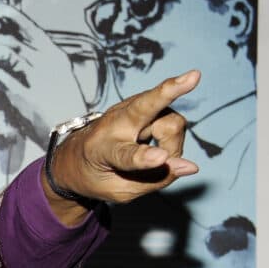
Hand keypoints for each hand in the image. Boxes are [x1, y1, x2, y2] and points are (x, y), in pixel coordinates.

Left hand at [0, 0, 84, 146]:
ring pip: (5, 53)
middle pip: (13, 40)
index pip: (31, 29)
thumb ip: (39, 62)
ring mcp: (36, 79)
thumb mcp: (59, 77)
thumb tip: (17, 50)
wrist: (72, 132)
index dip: (12, 15)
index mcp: (56, 56)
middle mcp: (47, 63)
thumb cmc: (65, 106)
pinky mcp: (22, 96)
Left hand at [45, 71, 201, 224]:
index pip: (125, 155)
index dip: (144, 158)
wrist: (74, 156)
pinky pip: (173, 122)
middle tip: (194, 76)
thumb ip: (154, 180)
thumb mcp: (120, 190)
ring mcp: (130, 109)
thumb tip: (191, 166)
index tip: (161, 158)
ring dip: (172, 145)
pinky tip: (154, 145)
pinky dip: (170, 140)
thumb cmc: (97, 175)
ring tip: (154, 160)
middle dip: (170, 92)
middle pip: (146, 106)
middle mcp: (115, 124)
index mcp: (100, 150)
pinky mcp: (145, 104)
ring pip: (172, 123)